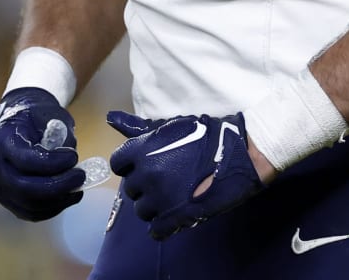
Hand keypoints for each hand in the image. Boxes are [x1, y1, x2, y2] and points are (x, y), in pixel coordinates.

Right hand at [0, 87, 85, 220]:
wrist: (17, 122)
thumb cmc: (35, 116)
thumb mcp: (49, 114)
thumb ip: (60, 136)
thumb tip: (72, 163)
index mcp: (2, 140)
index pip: (26, 161)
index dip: (53, 163)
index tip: (73, 157)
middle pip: (25, 188)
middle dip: (59, 186)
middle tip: (80, 176)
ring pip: (30, 205)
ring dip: (58, 200)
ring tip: (77, 186)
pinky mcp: (7, 199)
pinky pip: (31, 213)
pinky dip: (53, 208)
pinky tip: (68, 196)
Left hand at [107, 109, 265, 239]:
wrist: (238, 153)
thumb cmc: (203, 136)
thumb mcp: (168, 126)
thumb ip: (135, 126)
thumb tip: (109, 117)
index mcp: (141, 151)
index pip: (117, 164)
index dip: (131, 165)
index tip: (146, 165)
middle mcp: (146, 175)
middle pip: (131, 189)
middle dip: (144, 186)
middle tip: (165, 180)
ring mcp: (161, 198)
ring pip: (142, 211)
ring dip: (153, 206)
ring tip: (171, 197)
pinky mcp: (177, 217)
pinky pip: (156, 231)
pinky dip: (162, 227)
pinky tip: (174, 216)